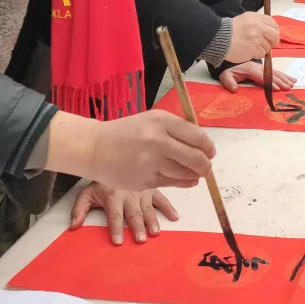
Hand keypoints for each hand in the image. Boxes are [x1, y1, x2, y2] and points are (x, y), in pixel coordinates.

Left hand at [71, 183, 177, 244]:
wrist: (113, 157)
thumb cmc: (102, 181)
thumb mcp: (87, 192)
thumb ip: (79, 209)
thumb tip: (74, 226)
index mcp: (113, 196)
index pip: (114, 215)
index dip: (115, 228)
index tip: (118, 241)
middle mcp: (129, 194)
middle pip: (133, 214)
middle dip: (137, 227)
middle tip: (140, 239)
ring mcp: (142, 191)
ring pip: (148, 208)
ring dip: (152, 220)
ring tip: (155, 232)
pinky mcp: (152, 188)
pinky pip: (162, 198)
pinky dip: (169, 207)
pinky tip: (174, 217)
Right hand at [84, 110, 214, 191]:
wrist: (94, 148)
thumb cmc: (127, 132)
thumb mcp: (151, 120)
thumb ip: (176, 129)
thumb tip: (203, 145)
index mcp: (161, 121)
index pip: (197, 136)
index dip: (208, 147)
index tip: (210, 152)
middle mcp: (157, 141)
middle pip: (196, 158)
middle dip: (206, 165)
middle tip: (206, 166)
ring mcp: (151, 163)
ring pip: (186, 173)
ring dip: (195, 175)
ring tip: (195, 172)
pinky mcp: (145, 181)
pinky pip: (173, 183)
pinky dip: (183, 182)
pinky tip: (186, 179)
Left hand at [220, 60, 296, 91]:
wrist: (230, 61)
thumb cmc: (229, 70)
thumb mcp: (225, 76)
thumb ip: (229, 82)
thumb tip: (234, 89)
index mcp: (250, 69)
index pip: (261, 77)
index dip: (270, 83)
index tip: (277, 89)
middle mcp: (258, 67)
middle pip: (271, 75)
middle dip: (280, 81)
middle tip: (288, 88)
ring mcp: (262, 67)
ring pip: (276, 73)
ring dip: (285, 78)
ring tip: (292, 84)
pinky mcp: (265, 68)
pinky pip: (276, 72)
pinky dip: (285, 75)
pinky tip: (292, 79)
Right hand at [226, 12, 278, 60]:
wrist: (219, 38)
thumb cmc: (230, 30)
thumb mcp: (245, 19)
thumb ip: (258, 23)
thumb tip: (270, 31)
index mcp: (256, 18)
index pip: (273, 23)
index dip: (275, 31)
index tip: (273, 36)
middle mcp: (258, 27)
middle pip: (274, 35)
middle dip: (274, 41)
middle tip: (270, 45)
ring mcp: (256, 38)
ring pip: (268, 46)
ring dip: (262, 49)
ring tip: (251, 47)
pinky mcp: (254, 49)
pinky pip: (261, 54)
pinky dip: (256, 54)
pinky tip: (248, 51)